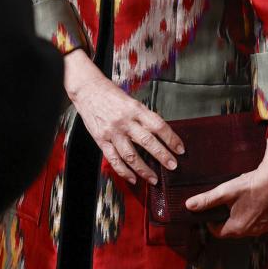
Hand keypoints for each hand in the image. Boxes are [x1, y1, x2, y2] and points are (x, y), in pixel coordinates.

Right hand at [63, 50, 183, 185]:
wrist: (87, 90)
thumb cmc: (110, 94)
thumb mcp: (132, 101)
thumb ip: (143, 117)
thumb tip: (159, 133)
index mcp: (135, 109)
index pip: (158, 125)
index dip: (171, 138)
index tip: (180, 149)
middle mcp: (125, 121)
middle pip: (147, 141)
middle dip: (162, 156)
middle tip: (172, 166)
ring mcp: (112, 132)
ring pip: (130, 155)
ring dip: (144, 169)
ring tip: (153, 178)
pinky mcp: (101, 140)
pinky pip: (114, 159)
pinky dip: (124, 171)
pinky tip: (133, 178)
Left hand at [185, 137, 267, 237]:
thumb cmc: (252, 184)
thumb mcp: (226, 191)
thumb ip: (207, 200)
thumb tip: (189, 206)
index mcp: (238, 228)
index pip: (218, 232)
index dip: (211, 223)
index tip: (212, 211)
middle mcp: (252, 232)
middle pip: (233, 230)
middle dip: (227, 219)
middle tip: (226, 204)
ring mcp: (265, 227)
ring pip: (247, 227)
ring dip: (241, 218)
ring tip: (240, 202)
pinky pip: (260, 222)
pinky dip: (255, 216)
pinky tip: (255, 203)